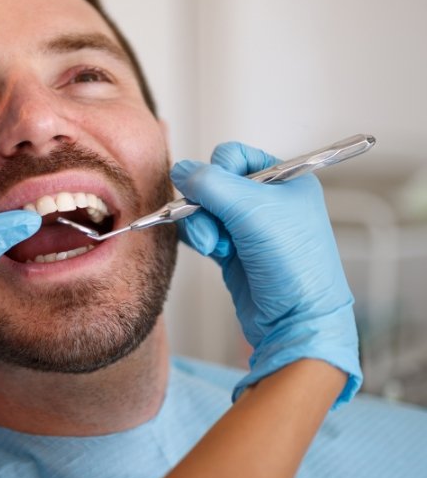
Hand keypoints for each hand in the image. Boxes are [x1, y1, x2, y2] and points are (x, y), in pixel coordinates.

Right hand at [170, 141, 360, 406]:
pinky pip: (202, 230)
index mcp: (286, 179)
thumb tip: (180, 169)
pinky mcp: (234, 250)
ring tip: (216, 248)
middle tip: (216, 229)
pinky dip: (200, 238)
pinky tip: (212, 252)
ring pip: (203, 208)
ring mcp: (249, 226)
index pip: (235, 156)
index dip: (219, 171)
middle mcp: (268, 200)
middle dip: (206, 205)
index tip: (220, 194)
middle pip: (214, 183)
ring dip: (202, 226)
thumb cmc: (292, 264)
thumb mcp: (251, 211)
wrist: (297, 321)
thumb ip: (211, 184)